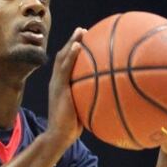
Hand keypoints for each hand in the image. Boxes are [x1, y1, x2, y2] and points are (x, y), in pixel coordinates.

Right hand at [45, 27, 85, 147]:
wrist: (59, 136)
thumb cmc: (72, 127)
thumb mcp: (83, 110)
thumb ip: (91, 101)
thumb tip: (110, 97)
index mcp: (62, 86)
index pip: (66, 64)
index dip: (73, 51)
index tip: (84, 40)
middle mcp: (57, 82)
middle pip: (63, 56)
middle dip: (73, 42)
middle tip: (83, 30)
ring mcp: (57, 84)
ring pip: (63, 58)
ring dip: (72, 43)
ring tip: (81, 31)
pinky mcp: (58, 89)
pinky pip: (65, 69)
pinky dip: (71, 56)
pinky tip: (79, 46)